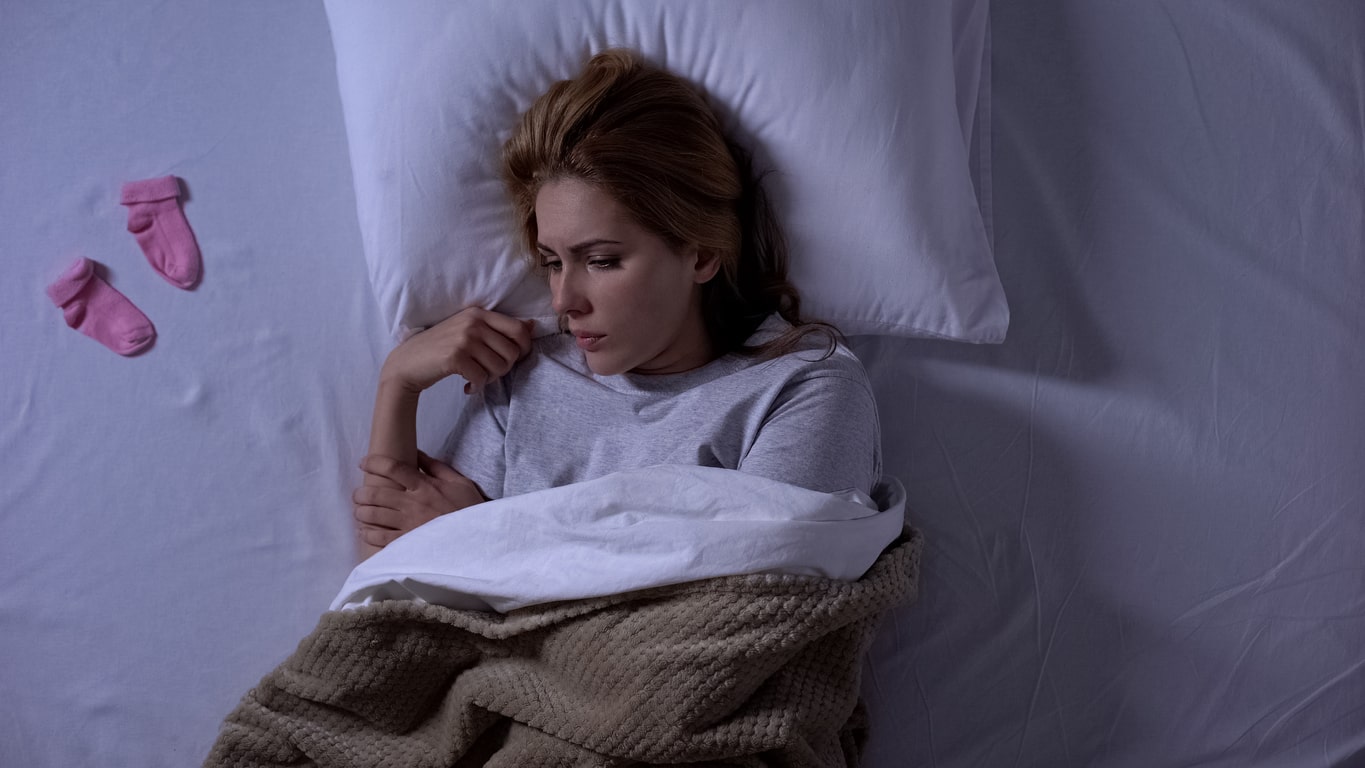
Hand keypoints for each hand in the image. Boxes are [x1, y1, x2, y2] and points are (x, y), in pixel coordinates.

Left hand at [353, 452, 486, 547]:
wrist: (477, 539)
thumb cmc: (469, 509)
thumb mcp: (459, 482)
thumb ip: (436, 467)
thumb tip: (417, 453)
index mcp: (424, 486)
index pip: (393, 468)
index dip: (374, 463)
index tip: (363, 462)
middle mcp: (413, 504)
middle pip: (376, 493)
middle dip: (361, 492)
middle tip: (358, 493)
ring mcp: (409, 525)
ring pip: (374, 515)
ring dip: (361, 512)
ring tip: (359, 511)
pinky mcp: (407, 543)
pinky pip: (380, 538)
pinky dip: (367, 533)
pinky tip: (364, 530)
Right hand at [382, 307, 534, 393]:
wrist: (407, 363)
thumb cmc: (440, 349)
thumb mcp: (468, 330)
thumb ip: (497, 328)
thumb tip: (532, 326)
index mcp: (479, 313)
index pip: (519, 330)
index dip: (524, 349)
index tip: (513, 360)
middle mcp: (473, 322)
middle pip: (513, 352)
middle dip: (505, 369)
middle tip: (488, 373)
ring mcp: (464, 338)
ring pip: (500, 367)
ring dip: (490, 379)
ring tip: (476, 379)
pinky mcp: (455, 357)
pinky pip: (482, 378)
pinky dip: (477, 387)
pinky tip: (467, 387)